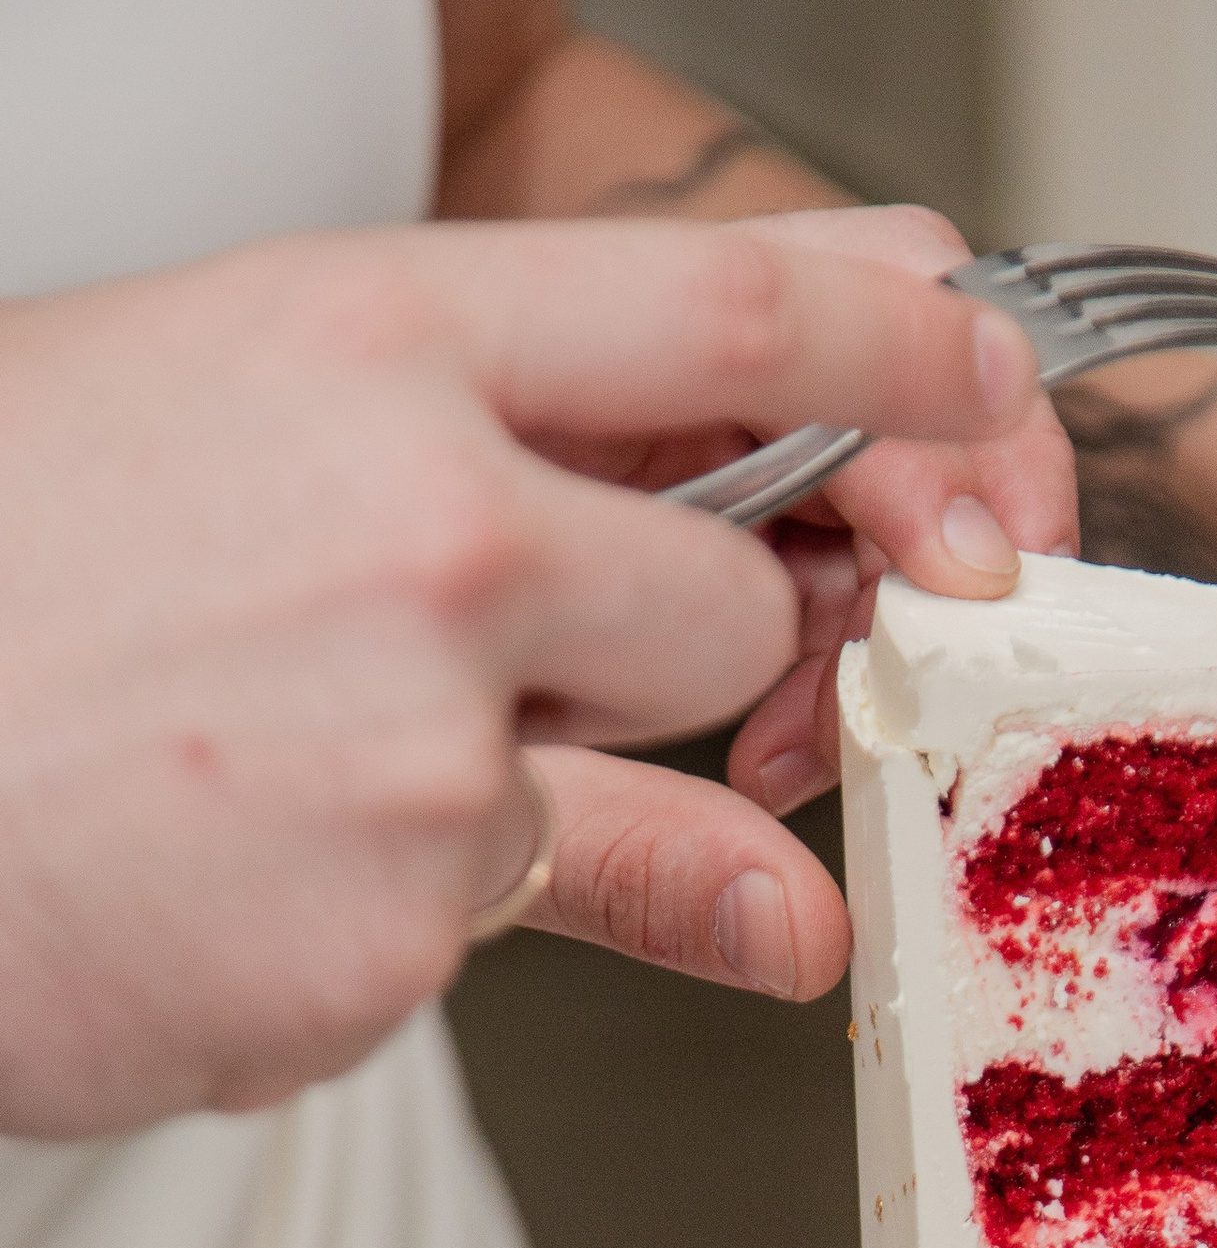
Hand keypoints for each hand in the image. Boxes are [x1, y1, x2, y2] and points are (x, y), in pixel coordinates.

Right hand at [0, 219, 1042, 1134]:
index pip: (750, 311)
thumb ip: (495, 415)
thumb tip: (789, 442)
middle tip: (524, 645)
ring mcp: (425, 745)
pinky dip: (396, 913)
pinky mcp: (398, 936)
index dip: (912, 349)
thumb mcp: (200, 394)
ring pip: (659, 770)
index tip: (984, 386)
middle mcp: (429, 522)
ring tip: (302, 745)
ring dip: (547, 774)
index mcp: (366, 330)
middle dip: (680, 640)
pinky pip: (512, 925)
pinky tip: (219, 859)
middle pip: (738, 590)